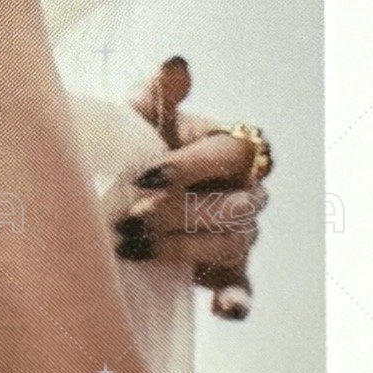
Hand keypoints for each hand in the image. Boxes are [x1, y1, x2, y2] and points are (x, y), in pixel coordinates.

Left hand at [114, 56, 270, 320]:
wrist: (126, 190)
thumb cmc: (141, 146)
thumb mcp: (143, 117)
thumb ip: (161, 93)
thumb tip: (175, 63)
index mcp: (233, 148)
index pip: (226, 154)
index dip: (187, 166)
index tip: (142, 176)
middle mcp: (246, 191)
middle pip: (230, 205)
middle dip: (176, 213)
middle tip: (126, 219)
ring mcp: (242, 234)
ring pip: (229, 244)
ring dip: (181, 250)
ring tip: (130, 249)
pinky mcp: (229, 272)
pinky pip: (244, 289)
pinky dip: (237, 300)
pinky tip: (223, 309)